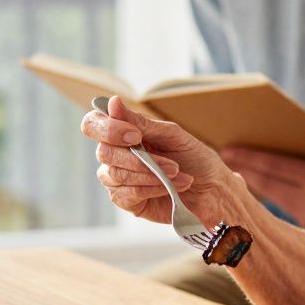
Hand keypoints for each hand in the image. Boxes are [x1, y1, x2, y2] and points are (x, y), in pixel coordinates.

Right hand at [80, 96, 238, 224]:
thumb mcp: (172, 135)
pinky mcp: (126, 201)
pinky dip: (151, 188)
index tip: (135, 136)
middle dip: (138, 158)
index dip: (107, 129)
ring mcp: (117, 179)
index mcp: (123, 132)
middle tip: (172, 162)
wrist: (212, 190)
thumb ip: (141, 122)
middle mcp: (115, 155)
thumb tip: (112, 103)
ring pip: (116, 174)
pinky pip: (127, 193)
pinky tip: (169, 188)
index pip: (93, 125)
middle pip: (104, 153)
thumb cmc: (194, 158)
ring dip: (151, 174)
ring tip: (178, 174)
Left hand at [220, 107, 304, 232]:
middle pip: (267, 185)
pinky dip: (269, 200)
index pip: (275, 166)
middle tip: (221, 158)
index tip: (227, 148)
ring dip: (252, 185)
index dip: (249, 157)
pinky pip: (285, 212)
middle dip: (243, 170)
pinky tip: (254, 191)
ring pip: (272, 200)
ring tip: (232, 172)